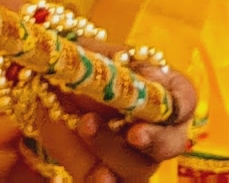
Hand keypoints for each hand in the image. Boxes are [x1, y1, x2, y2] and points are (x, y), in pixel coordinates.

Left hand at [23, 60, 200, 180]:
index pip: (184, 100)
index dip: (177, 100)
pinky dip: (103, 180)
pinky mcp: (106, 176)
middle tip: (135, 134)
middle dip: (155, 140)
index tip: (152, 86)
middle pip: (171, 144)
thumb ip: (110, 66)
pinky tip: (99, 176)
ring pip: (140, 168)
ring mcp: (132, 158)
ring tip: (85, 124)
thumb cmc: (78, 71)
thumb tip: (140, 77)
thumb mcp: (90, 57)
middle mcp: (154, 130)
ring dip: (114, 151)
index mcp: (161, 92)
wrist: (43, 94)